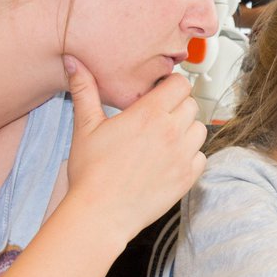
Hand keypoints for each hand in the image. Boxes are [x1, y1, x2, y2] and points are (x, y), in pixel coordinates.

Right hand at [63, 55, 206, 241]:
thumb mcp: (85, 126)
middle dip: (178, 107)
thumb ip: (84, 90)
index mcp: (149, 114)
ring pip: (200, 130)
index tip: (160, 93)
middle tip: (159, 117)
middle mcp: (171, 132)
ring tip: (165, 139)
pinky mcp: (188, 177)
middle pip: (192, 105)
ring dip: (186, 130)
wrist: (101, 213)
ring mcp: (183, 155)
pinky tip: (170, 160)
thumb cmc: (91, 173)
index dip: (171, 86)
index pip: (180, 84)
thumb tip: (74, 63)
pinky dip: (191, 156)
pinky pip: (201, 157)